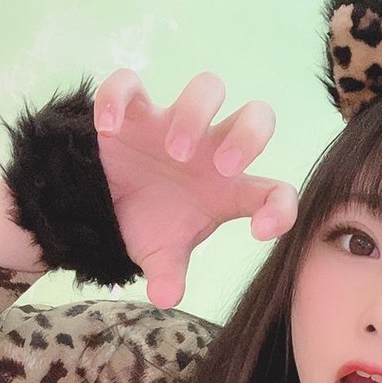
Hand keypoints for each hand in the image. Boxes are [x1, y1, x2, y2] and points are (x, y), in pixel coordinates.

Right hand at [93, 69, 298, 308]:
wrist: (101, 204)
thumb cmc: (146, 223)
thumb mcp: (159, 255)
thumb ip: (169, 275)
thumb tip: (166, 298)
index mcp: (227, 190)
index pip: (275, 191)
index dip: (281, 209)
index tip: (259, 230)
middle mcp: (209, 150)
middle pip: (257, 116)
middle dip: (247, 136)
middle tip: (221, 168)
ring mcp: (172, 124)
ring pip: (208, 87)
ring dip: (196, 115)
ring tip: (174, 153)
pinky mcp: (133, 110)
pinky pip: (130, 84)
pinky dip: (118, 97)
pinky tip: (107, 129)